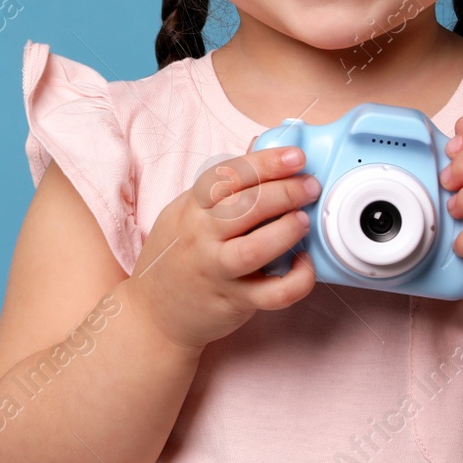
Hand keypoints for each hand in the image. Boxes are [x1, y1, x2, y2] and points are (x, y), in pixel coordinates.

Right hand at [124, 140, 323, 353]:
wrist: (152, 313)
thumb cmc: (176, 257)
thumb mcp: (186, 213)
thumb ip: (222, 186)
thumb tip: (260, 148)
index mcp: (191, 209)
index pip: (227, 176)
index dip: (264, 163)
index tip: (294, 157)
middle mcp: (201, 236)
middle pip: (244, 206)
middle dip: (285, 191)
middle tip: (310, 186)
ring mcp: (216, 270)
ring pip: (255, 249)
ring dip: (286, 231)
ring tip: (304, 221)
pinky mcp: (234, 302)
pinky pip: (273, 294)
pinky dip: (297, 279)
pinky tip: (304, 263)